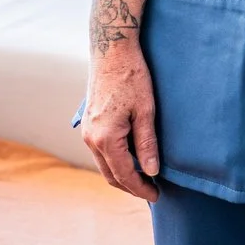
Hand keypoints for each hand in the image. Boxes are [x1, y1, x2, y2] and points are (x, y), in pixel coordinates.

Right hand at [82, 44, 161, 199]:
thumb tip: (151, 171)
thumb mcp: (146, 110)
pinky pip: (101, 151)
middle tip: (152, 191)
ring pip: (104, 164)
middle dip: (131, 186)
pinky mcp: (89, 124)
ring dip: (122, 174)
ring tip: (144, 177)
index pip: (125, 175)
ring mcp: (87, 132)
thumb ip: (147, 143)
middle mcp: (91, 139)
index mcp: (105, 138)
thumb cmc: (132, 76)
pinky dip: (115, 161)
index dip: (141, 188)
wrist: (111, 49)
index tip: (156, 195)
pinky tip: (131, 158)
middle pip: (111, 175)